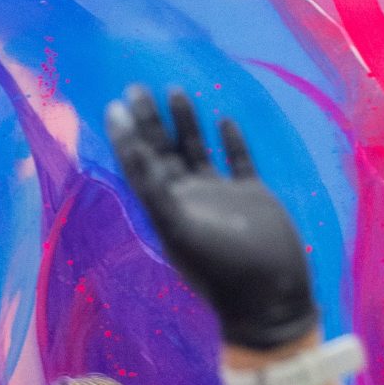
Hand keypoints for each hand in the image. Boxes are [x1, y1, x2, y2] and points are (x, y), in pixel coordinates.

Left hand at [104, 85, 315, 352]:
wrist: (269, 296)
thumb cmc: (221, 267)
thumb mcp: (181, 229)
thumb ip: (155, 191)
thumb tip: (132, 151)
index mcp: (166, 208)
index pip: (139, 166)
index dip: (126, 137)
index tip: (114, 106)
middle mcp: (188, 199)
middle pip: (163, 152)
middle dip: (149, 121)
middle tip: (136, 88)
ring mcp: (220, 197)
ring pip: (197, 152)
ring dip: (185, 124)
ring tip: (175, 91)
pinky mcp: (252, 196)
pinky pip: (238, 161)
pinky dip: (231, 141)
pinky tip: (224, 119)